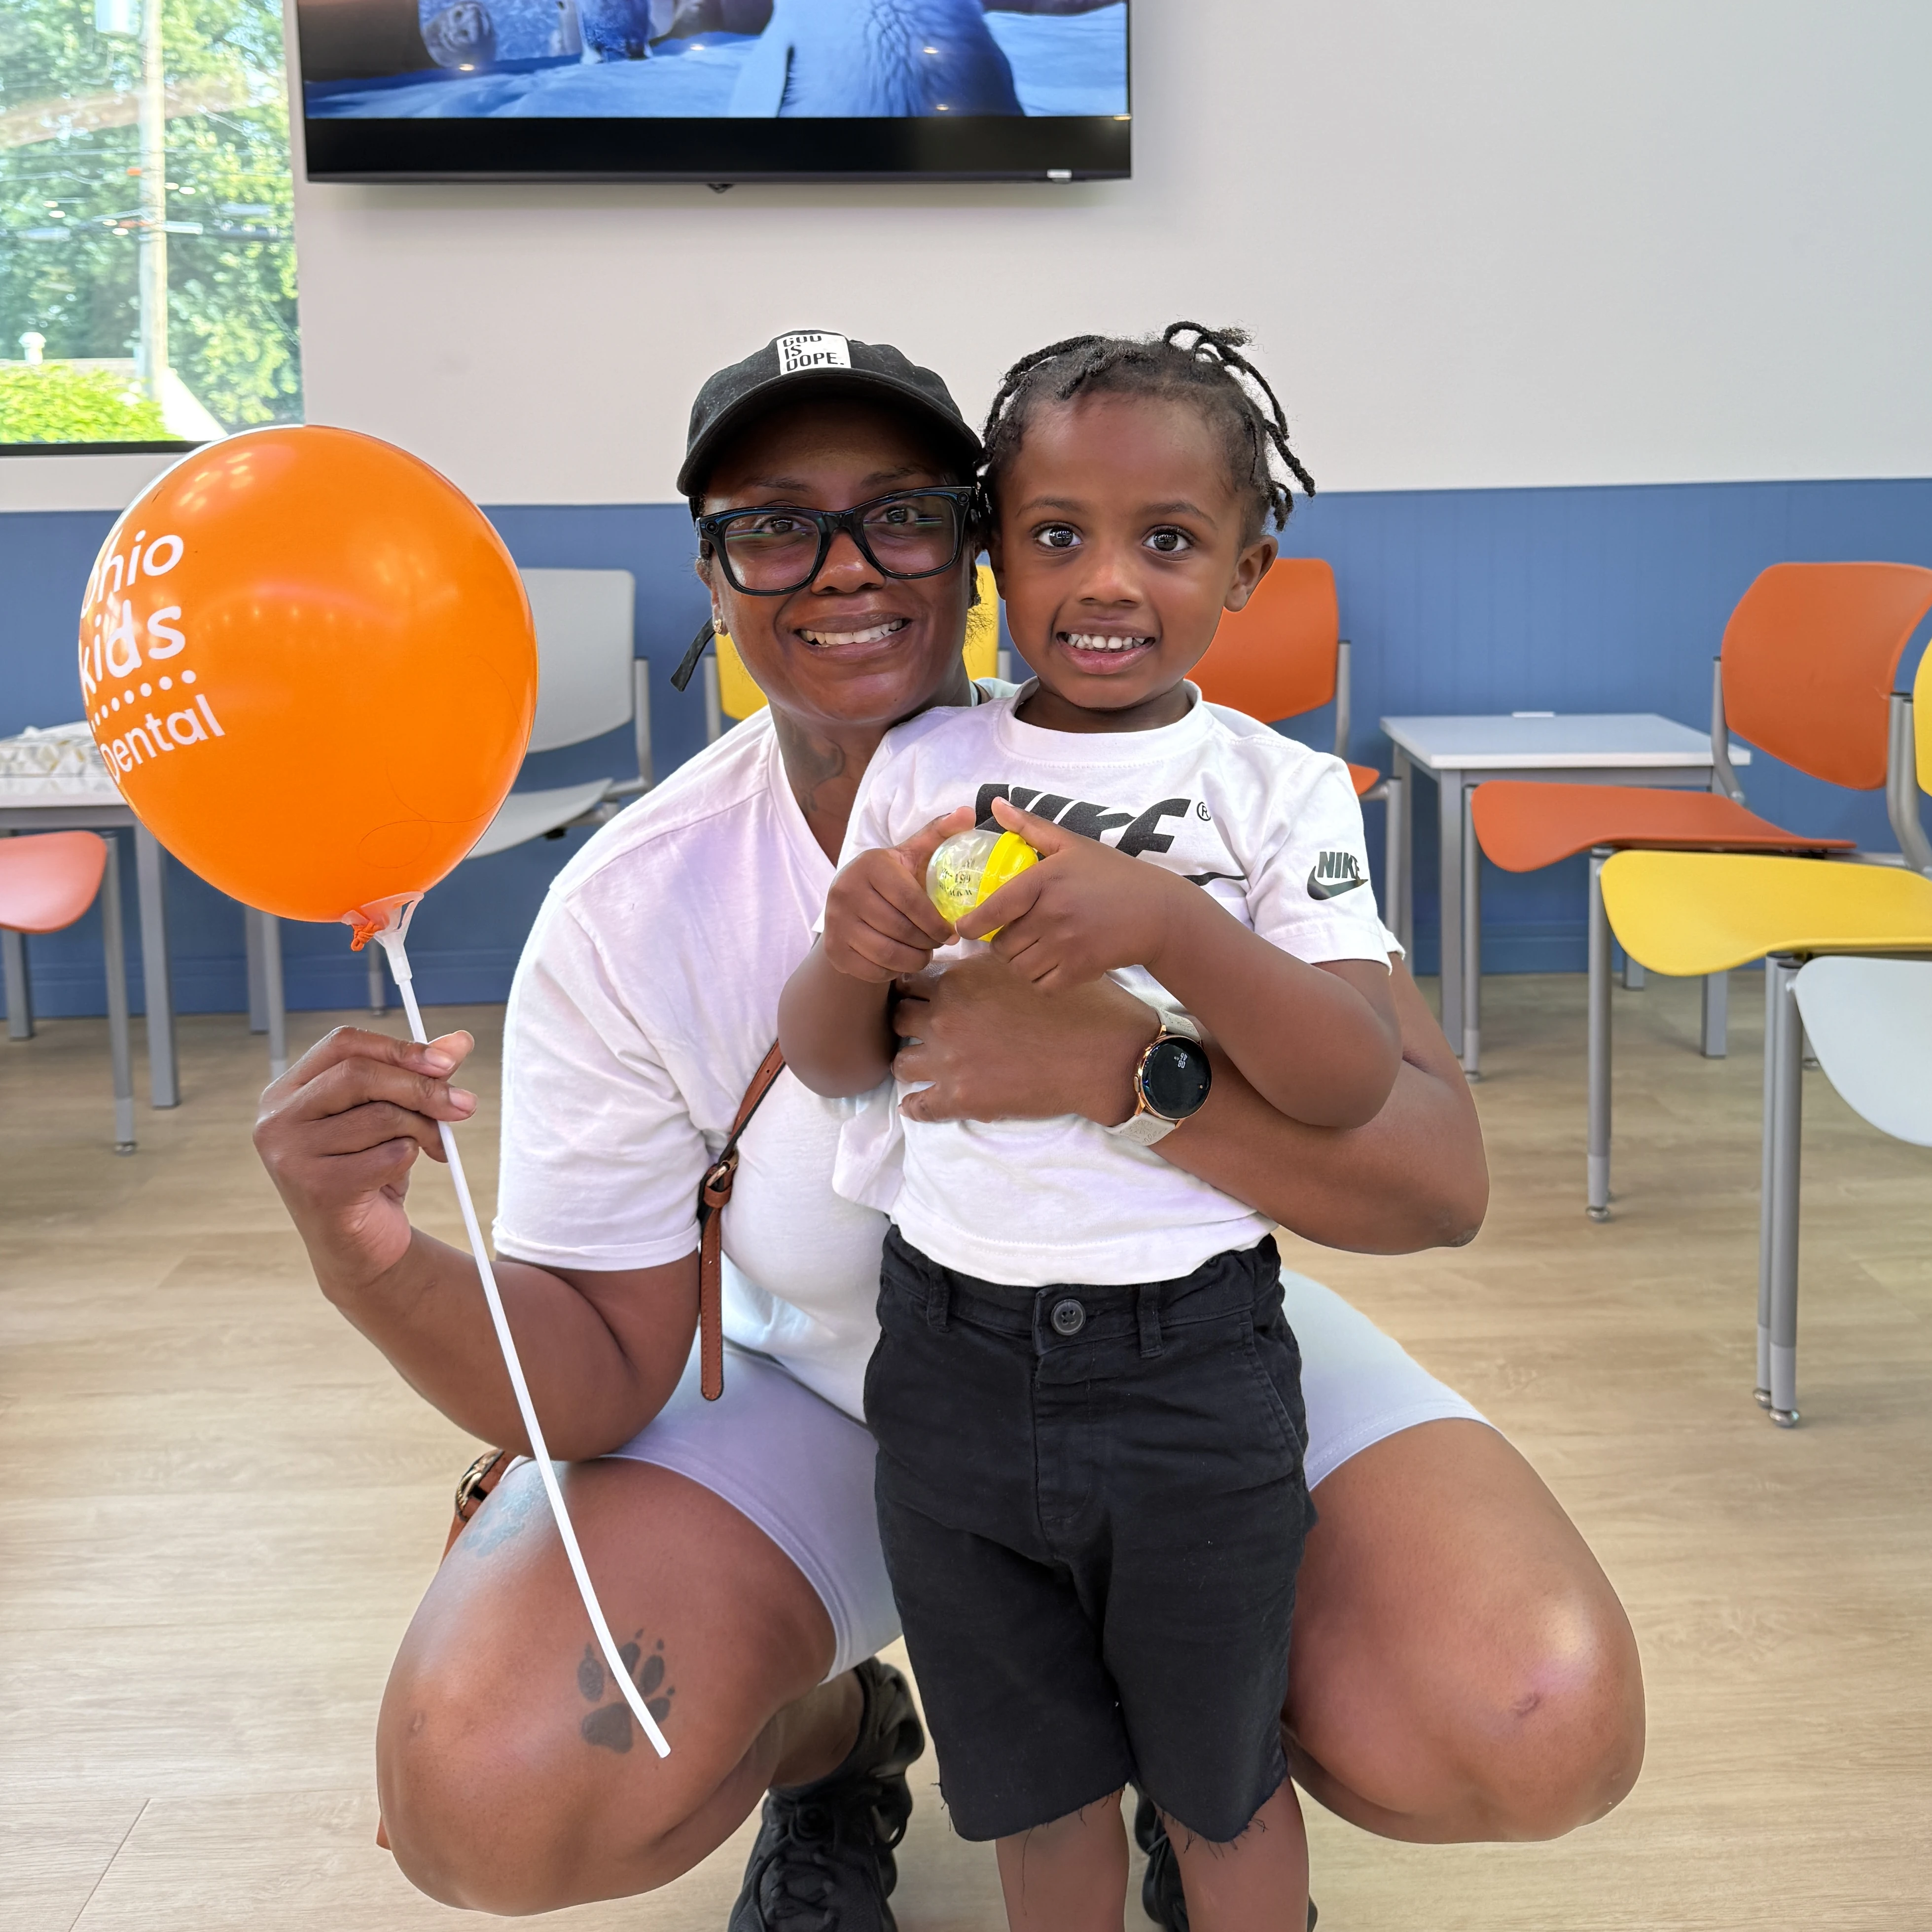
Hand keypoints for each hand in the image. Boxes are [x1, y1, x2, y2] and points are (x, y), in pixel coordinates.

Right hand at [253, 1026, 477, 1295]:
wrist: (359, 1248)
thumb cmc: (371, 1172)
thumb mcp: (395, 1116)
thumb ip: (420, 1076)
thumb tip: (460, 1040)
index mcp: (289, 1091)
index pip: (343, 1043)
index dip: (399, 1047)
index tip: (447, 1061)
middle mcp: (278, 1119)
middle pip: (362, 1075)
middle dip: (422, 1088)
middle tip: (464, 1106)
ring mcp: (291, 1155)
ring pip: (382, 1116)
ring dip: (422, 1131)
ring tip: (430, 1149)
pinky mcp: (317, 1188)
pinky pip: (389, 1156)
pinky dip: (409, 1162)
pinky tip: (397, 1178)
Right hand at [821, 807, 973, 982]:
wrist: (847, 904)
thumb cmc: (890, 878)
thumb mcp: (912, 853)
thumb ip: (938, 833)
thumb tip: (968, 813)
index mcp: (870, 866)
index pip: (910, 900)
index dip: (936, 921)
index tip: (951, 932)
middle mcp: (846, 891)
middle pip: (900, 929)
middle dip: (927, 942)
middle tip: (938, 943)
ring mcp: (836, 922)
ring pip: (887, 953)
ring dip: (914, 959)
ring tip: (925, 953)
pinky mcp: (833, 949)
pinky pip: (873, 971)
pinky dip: (894, 971)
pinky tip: (903, 960)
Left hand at [891, 955, 1157, 1124]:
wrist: (1105, 1054)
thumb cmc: (1081, 1004)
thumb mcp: (1029, 966)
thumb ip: (989, 964)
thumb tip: (970, 961)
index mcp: (960, 978)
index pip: (911, 979)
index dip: (917, 988)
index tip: (924, 997)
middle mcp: (945, 1015)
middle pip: (897, 1016)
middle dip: (908, 1021)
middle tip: (922, 1029)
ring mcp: (949, 1060)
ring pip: (900, 1061)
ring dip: (911, 1061)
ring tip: (925, 1065)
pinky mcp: (962, 1098)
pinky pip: (918, 1106)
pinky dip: (915, 1105)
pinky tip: (920, 1103)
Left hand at [955, 796, 1188, 989]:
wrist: (1158, 911)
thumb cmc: (1113, 875)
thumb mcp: (1071, 844)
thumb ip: (1030, 827)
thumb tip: (995, 804)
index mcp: (1045, 881)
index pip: (994, 908)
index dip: (973, 924)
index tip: (965, 928)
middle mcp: (1052, 914)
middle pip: (1003, 944)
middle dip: (1002, 943)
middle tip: (1013, 935)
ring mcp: (1066, 944)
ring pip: (1019, 968)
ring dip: (1019, 963)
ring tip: (1032, 949)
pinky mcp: (1080, 969)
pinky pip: (1042, 985)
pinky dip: (1040, 980)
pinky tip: (1050, 964)